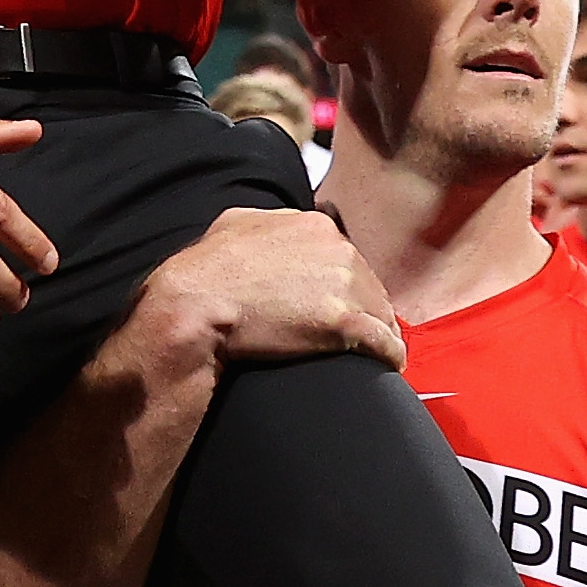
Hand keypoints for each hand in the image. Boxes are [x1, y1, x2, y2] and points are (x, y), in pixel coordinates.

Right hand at [139, 209, 403, 373]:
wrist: (197, 304)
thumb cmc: (209, 270)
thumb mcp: (234, 224)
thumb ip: (262, 222)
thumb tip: (264, 225)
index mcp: (314, 226)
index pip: (345, 257)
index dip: (343, 282)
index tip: (338, 301)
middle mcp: (338, 250)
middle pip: (369, 283)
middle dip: (364, 306)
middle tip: (357, 330)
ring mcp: (345, 287)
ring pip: (381, 311)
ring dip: (378, 330)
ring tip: (375, 351)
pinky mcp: (345, 324)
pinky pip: (384, 342)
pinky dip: (388, 354)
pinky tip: (389, 364)